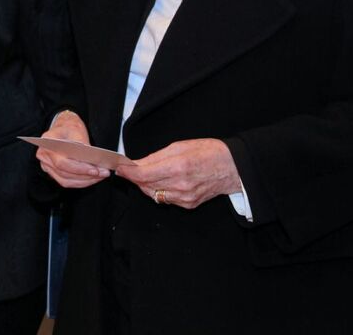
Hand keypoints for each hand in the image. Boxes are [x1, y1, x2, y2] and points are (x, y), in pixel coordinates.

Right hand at [35, 110, 110, 188]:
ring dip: (85, 181)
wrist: (63, 126)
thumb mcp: (77, 131)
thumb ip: (84, 147)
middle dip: (86, 176)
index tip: (95, 170)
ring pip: (66, 181)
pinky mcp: (53, 172)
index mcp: (48, 143)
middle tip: (103, 173)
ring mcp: (47, 166)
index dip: (79, 169)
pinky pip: (66, 181)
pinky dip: (80, 182)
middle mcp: (44, 156)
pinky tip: (92, 178)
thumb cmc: (69, 127)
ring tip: (100, 176)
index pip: (62, 163)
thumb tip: (94, 163)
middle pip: (65, 174)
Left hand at [116, 138, 241, 208]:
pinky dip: (160, 191)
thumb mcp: (180, 146)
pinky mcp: (189, 205)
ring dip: (146, 185)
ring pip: (154, 194)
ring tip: (147, 174)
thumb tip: (137, 163)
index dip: (128, 172)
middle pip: (146, 185)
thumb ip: (156, 157)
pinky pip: (166, 199)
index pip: (144, 174)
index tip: (120, 168)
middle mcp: (180, 185)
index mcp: (178, 167)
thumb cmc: (208, 152)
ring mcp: (185, 198)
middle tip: (130, 169)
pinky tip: (163, 181)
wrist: (232, 168)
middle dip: (135, 178)